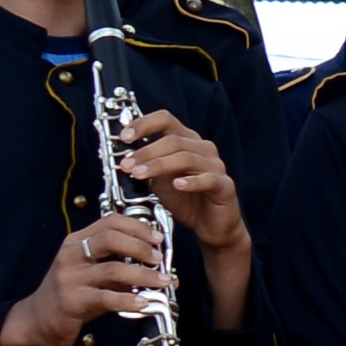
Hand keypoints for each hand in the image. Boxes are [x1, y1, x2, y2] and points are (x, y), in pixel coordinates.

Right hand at [0, 212, 171, 345]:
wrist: (38, 320)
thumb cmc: (72, 295)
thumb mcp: (94, 275)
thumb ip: (123, 270)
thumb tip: (162, 273)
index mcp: (76, 242)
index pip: (109, 222)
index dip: (137, 226)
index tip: (157, 237)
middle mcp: (71, 255)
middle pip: (110, 239)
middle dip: (141, 247)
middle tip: (159, 259)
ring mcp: (70, 277)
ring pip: (113, 270)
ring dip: (144, 276)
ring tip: (163, 282)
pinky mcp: (72, 301)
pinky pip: (106, 298)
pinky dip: (129, 300)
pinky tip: (144, 303)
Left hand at [117, 100, 247, 250]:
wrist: (209, 226)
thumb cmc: (184, 200)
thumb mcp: (157, 180)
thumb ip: (144, 166)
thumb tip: (120, 157)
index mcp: (186, 140)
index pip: (165, 120)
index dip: (143, 124)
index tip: (124, 137)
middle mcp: (203, 148)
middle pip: (173, 140)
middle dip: (146, 152)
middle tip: (126, 165)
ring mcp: (216, 166)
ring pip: (186, 158)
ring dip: (159, 165)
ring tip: (139, 175)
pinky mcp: (225, 185)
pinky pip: (208, 179)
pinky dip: (191, 182)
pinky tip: (177, 185)